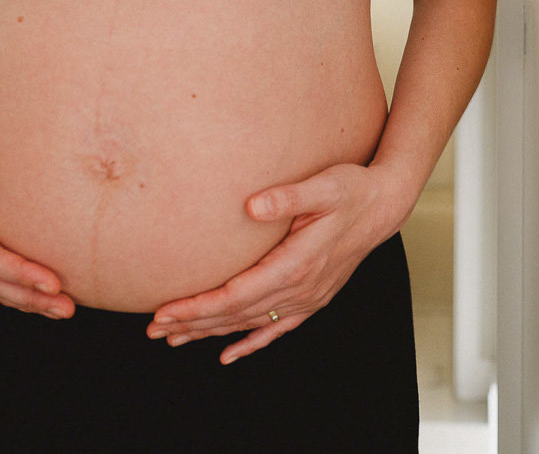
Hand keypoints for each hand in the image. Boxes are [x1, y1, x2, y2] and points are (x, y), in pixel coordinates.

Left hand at [146, 162, 410, 363]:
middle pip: (237, 315)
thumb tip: (252, 205)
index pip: (237, 295)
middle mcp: (302, 288)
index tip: (165, 310)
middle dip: (193, 323)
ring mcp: (309, 297)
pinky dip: (251, 343)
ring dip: (212, 332)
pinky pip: (278, 328)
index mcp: (298, 264)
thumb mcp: (324, 185)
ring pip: (252, 324)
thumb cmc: (352, 190)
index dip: (198, 306)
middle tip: (154, 329)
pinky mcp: (314, 297)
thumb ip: (289, 196)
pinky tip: (229, 353)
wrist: (385, 205)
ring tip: (174, 338)